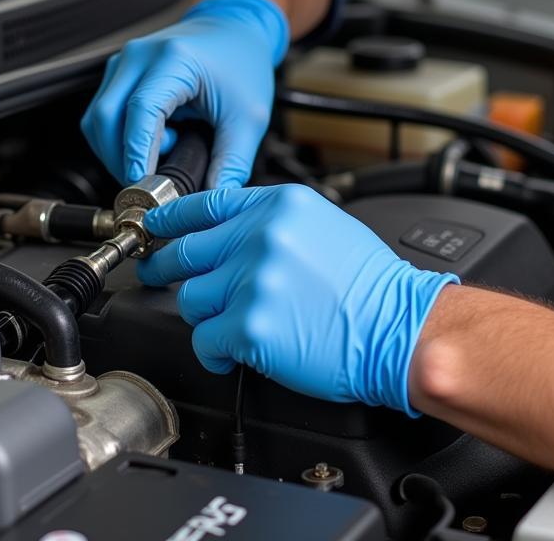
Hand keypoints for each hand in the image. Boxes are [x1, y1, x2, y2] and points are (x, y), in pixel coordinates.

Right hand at [81, 0, 287, 187]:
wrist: (234, 30)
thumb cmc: (241, 63)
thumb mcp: (248, 117)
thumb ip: (231, 162)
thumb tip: (209, 198)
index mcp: (173, 59)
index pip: (140, 111)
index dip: (136, 152)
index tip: (142, 184)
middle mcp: (139, 56)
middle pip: (105, 117)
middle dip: (120, 159)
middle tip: (148, 185)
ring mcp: (124, 61)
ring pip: (96, 119)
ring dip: (117, 151)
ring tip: (157, 159)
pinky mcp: (119, 72)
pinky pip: (102, 114)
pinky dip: (117, 139)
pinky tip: (148, 145)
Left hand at [139, 184, 457, 415]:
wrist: (400, 328)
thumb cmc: (370, 284)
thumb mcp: (322, 224)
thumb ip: (271, 222)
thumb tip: (227, 232)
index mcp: (278, 207)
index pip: (204, 204)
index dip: (170, 218)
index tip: (153, 226)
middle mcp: (261, 237)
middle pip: (185, 250)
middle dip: (165, 266)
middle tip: (159, 274)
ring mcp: (253, 281)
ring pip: (190, 297)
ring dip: (204, 314)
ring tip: (229, 322)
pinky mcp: (250, 327)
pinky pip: (204, 339)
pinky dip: (214, 350)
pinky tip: (233, 350)